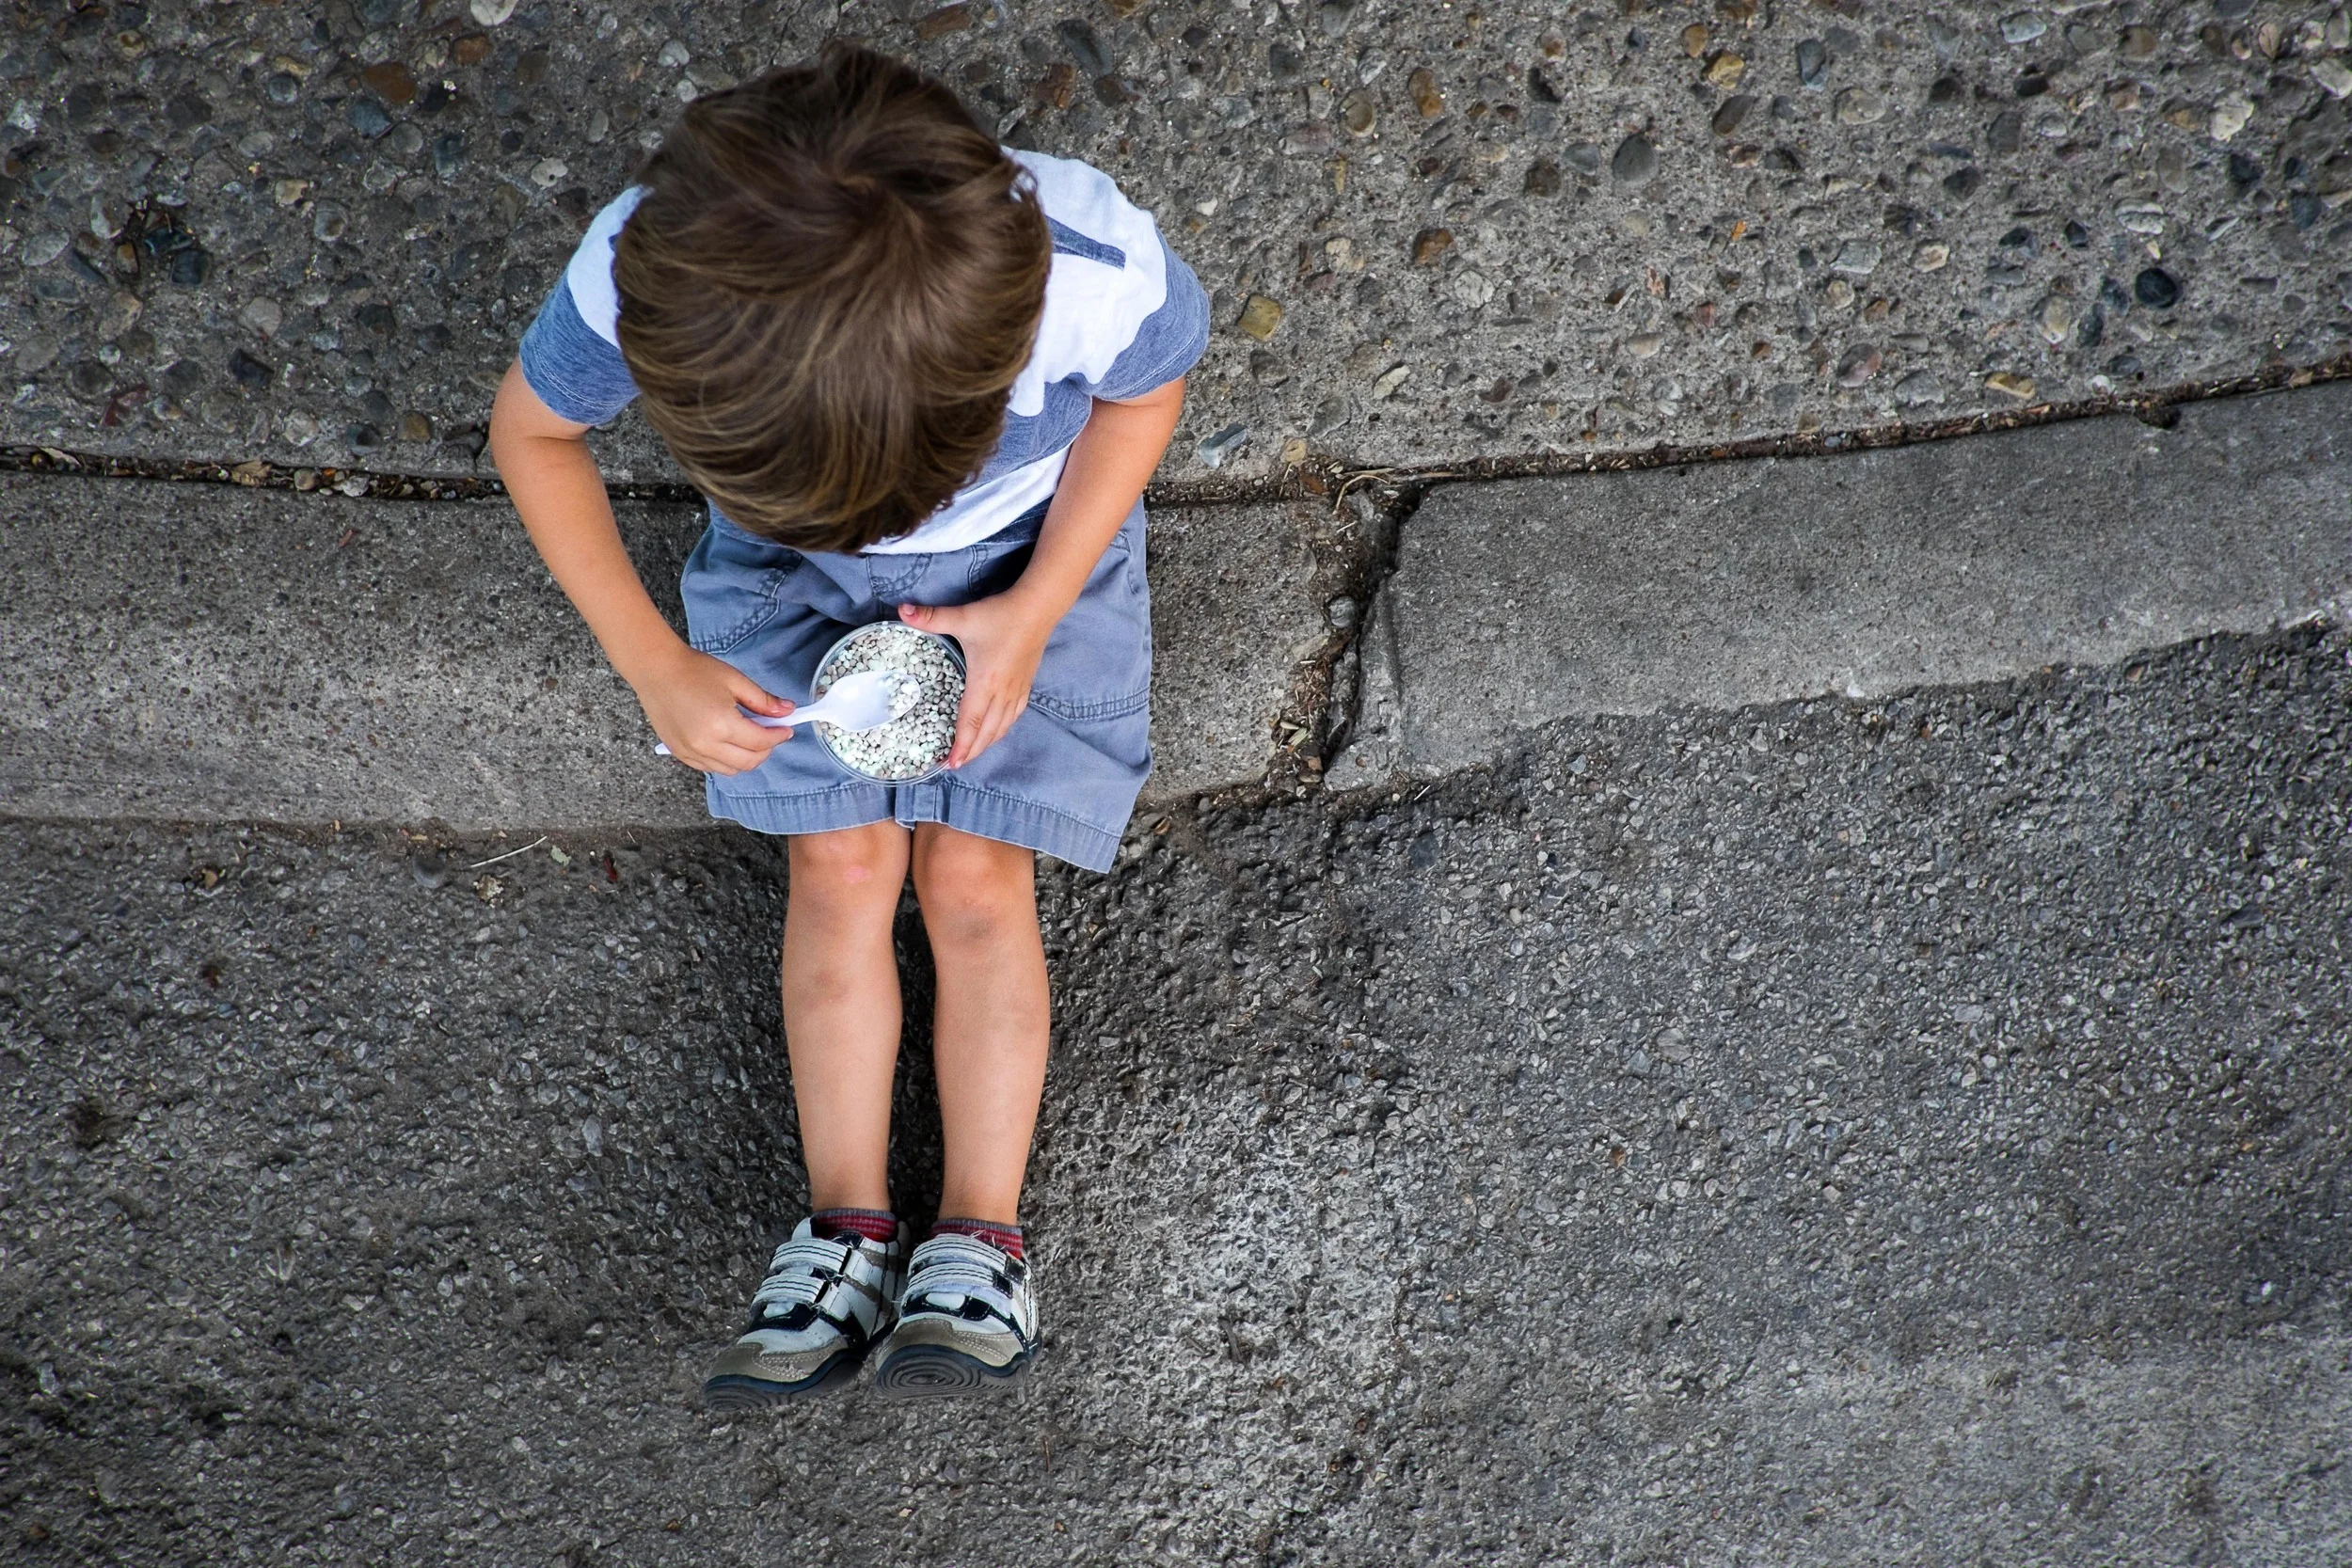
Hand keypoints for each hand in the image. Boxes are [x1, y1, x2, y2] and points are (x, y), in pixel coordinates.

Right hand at [633, 641, 794, 774]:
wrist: (656, 670)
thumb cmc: (693, 670)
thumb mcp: (735, 681)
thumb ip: (763, 701)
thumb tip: (787, 711)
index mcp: (721, 725)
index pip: (761, 742)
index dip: (779, 735)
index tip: (786, 728)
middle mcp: (705, 745)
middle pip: (748, 762)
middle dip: (766, 749)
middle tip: (770, 733)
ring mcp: (690, 752)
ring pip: (730, 770)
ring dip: (745, 757)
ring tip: (747, 736)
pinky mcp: (679, 753)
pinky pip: (710, 767)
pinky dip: (724, 760)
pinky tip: (726, 741)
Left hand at [898, 592, 1054, 768]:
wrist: (1038, 608)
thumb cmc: (1000, 615)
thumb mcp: (963, 617)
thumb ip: (931, 617)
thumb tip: (901, 610)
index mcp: (984, 682)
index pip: (970, 722)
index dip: (961, 746)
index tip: (951, 763)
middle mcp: (1002, 692)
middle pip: (986, 732)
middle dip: (971, 751)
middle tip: (955, 764)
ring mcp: (1016, 690)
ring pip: (1002, 727)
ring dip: (987, 743)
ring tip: (973, 753)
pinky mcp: (1026, 684)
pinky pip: (1014, 715)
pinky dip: (1003, 728)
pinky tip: (998, 729)